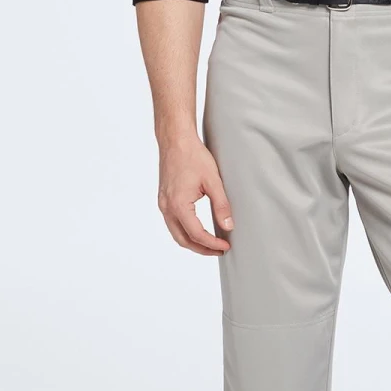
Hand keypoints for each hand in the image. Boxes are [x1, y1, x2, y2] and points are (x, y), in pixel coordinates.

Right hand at [158, 134, 233, 254]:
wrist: (175, 140)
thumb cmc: (193, 156)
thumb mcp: (213, 181)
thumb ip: (221, 205)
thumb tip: (228, 226)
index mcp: (178, 205)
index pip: (196, 234)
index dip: (212, 244)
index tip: (225, 246)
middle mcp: (166, 207)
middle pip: (182, 240)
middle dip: (201, 248)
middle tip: (219, 250)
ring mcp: (163, 204)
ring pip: (176, 233)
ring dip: (192, 242)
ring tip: (210, 243)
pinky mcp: (163, 199)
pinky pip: (172, 223)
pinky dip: (185, 231)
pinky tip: (197, 229)